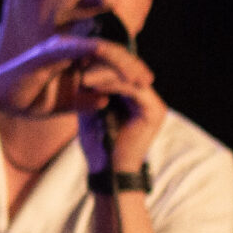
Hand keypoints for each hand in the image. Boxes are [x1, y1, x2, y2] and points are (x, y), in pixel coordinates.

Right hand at [0, 33, 154, 123]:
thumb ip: (85, 100)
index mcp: (71, 57)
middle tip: (148, 79)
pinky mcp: (53, 51)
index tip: (143, 83)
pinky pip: (85, 50)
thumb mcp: (64, 104)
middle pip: (109, 50)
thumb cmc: (26, 101)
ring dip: (125, 63)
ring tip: (141, 78)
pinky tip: (119, 72)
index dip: (126, 68)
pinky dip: (105, 60)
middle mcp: (68, 47)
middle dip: (132, 64)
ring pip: (102, 48)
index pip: (105, 58)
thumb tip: (107, 99)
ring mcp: (61, 46)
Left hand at [72, 49, 167, 174]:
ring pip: (129, 77)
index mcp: (137, 98)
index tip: (77, 60)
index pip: (121, 72)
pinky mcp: (154, 111)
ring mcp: (154, 104)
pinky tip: (92, 83)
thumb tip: (81, 67)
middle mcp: (148, 98)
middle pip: (127, 71)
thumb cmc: (99, 146)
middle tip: (80, 61)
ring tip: (83, 74)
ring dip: (104, 73)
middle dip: (102, 65)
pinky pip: (132, 89)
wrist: (109, 173)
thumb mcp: (92, 111)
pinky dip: (112, 84)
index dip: (101, 64)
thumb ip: (92, 92)